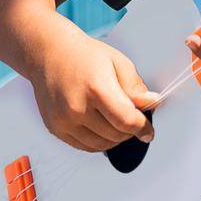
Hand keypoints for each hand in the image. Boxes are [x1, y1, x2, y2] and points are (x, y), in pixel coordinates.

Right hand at [30, 33, 155, 151]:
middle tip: (134, 121)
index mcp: (96, 88)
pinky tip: (103, 128)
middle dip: (130, 131)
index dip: (142, 129)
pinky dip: (98, 142)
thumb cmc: (84, 55)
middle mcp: (77, 107)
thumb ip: (135, 87)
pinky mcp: (55, 128)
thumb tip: (151, 104)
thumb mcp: (118, 63)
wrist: (50, 54)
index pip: (126, 120)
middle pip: (115, 134)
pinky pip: (84, 146)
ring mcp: (64, 120)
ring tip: (118, 124)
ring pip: (100, 145)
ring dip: (115, 139)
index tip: (149, 132)